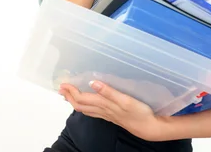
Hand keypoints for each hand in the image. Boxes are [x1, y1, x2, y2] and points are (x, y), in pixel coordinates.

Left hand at [58, 80, 173, 141]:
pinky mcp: (111, 116)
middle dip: (69, 96)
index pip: (82, 98)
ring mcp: (106, 114)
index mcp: (104, 104)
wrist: (149, 127)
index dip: (71, 91)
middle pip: (80, 105)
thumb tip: (93, 83)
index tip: (64, 83)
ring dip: (75, 101)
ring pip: (85, 109)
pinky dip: (85, 106)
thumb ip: (109, 91)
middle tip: (61, 88)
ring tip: (69, 95)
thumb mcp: (125, 99)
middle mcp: (103, 110)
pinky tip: (87, 104)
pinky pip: (93, 111)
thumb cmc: (139, 112)